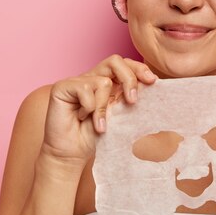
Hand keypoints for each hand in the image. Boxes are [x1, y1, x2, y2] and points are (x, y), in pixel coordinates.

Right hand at [41, 55, 156, 166]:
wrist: (72, 153)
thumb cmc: (95, 136)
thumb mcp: (119, 116)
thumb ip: (129, 99)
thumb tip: (150, 84)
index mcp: (109, 82)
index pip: (126, 65)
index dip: (140, 69)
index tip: (153, 82)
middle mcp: (93, 77)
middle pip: (115, 61)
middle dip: (129, 78)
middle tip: (132, 100)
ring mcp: (78, 81)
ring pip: (103, 81)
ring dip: (104, 107)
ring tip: (99, 125)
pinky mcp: (63, 87)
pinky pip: (84, 89)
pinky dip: (88, 107)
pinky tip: (80, 117)